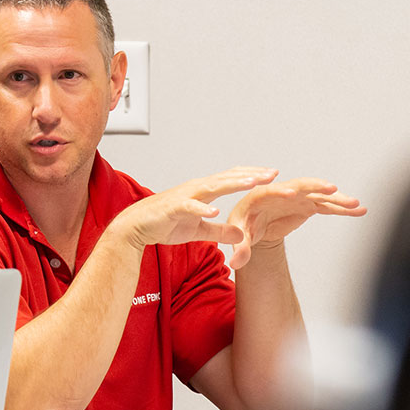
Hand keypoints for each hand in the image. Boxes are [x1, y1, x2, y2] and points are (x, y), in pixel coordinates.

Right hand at [111, 167, 277, 250]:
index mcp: (204, 191)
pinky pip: (190, 207)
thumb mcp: (199, 231)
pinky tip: (216, 210)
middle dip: (251, 176)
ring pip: (213, 187)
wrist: (136, 227)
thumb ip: (220, 231)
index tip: (273, 176)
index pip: (232, 179)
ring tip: (253, 183)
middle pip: (228, 178)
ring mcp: (185, 196)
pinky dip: (203, 208)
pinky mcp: (174, 208)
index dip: (252, 177)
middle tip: (273, 174)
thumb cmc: (165, 224)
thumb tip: (240, 235)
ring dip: (233, 184)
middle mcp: (197, 188)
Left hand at [224, 178, 365, 268]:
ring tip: (356, 204)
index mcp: (260, 196)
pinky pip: (327, 205)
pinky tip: (360, 211)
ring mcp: (297, 197)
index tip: (293, 194)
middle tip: (332, 189)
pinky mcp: (308, 205)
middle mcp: (281, 192)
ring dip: (337, 198)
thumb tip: (234, 263)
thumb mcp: (239, 237)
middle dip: (316, 187)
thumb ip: (239, 249)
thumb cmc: (243, 227)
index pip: (270, 191)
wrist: (255, 225)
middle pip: (300, 186)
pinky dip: (342, 208)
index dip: (281, 192)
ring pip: (319, 195)